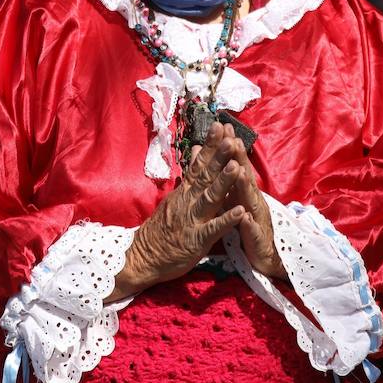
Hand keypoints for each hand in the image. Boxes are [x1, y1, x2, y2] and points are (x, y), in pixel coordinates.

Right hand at [110, 122, 245, 299]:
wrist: (143, 256)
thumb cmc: (163, 228)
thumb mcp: (174, 198)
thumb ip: (189, 176)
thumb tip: (197, 151)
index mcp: (186, 191)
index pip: (199, 163)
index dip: (211, 145)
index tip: (221, 126)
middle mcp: (189, 200)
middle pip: (206, 175)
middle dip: (220, 156)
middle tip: (231, 138)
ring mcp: (193, 219)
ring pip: (210, 197)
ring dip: (224, 182)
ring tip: (237, 167)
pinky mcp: (197, 239)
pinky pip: (214, 228)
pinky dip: (226, 220)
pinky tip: (240, 212)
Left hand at [220, 124, 286, 280]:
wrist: (265, 256)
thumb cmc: (246, 224)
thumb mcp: (235, 198)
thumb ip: (226, 179)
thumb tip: (214, 156)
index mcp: (242, 190)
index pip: (236, 164)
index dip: (230, 146)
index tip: (223, 126)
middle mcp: (251, 199)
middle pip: (245, 176)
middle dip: (240, 158)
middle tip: (234, 139)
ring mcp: (256, 217)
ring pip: (249, 199)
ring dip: (245, 185)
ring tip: (239, 170)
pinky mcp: (256, 238)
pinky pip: (251, 230)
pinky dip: (248, 223)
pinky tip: (244, 217)